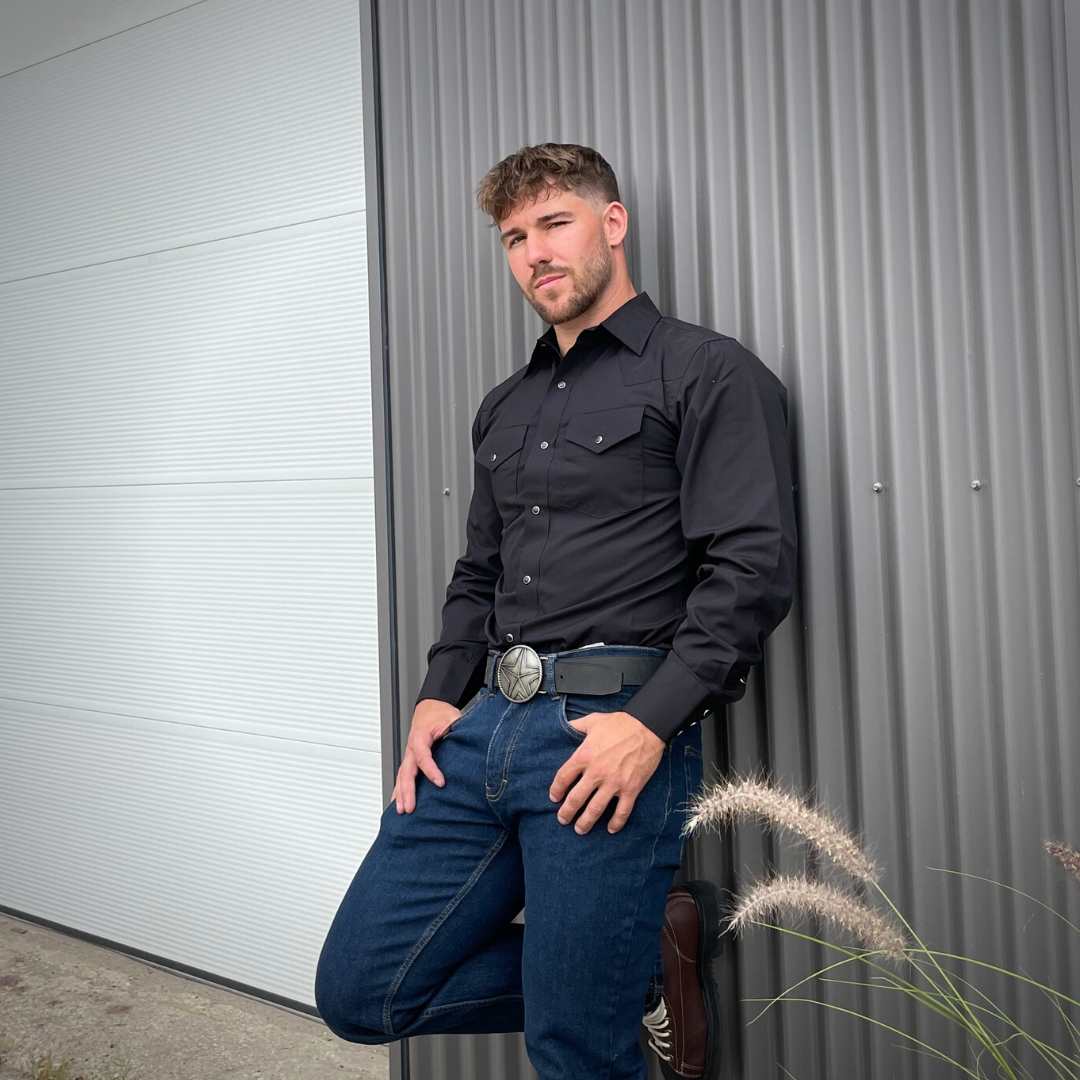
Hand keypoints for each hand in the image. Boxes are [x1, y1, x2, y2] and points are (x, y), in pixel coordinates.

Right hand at [392, 698, 460, 813]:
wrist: (430, 707)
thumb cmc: (439, 713)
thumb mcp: (452, 717)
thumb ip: (458, 727)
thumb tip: (471, 738)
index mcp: (421, 736)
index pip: (423, 756)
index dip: (431, 770)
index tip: (441, 782)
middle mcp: (412, 747)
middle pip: (407, 771)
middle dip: (408, 790)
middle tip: (411, 806)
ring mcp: (409, 754)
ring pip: (402, 776)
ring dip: (401, 793)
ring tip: (402, 810)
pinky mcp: (411, 760)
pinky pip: (403, 776)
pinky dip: (399, 790)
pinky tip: (398, 802)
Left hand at [549, 710, 664, 834]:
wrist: (647, 726)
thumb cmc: (619, 723)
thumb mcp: (592, 721)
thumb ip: (576, 726)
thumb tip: (565, 727)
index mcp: (584, 755)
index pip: (563, 778)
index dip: (556, 790)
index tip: (554, 797)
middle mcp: (596, 772)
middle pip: (576, 798)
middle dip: (567, 812)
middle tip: (563, 819)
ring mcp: (614, 783)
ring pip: (596, 809)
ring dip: (586, 822)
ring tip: (580, 829)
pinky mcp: (631, 788)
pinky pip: (622, 811)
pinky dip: (616, 822)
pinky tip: (611, 829)